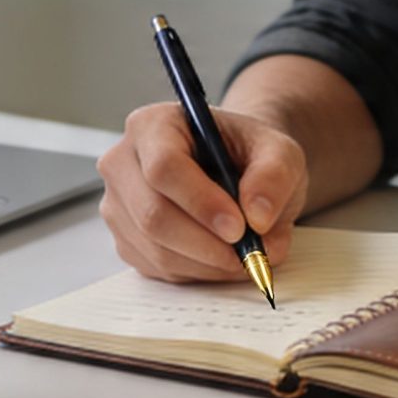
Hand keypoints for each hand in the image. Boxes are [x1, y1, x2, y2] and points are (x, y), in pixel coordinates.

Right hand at [97, 101, 309, 283]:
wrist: (238, 170)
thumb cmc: (249, 154)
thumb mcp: (278, 151)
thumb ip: (274, 175)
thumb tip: (257, 216)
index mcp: (154, 125)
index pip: (164, 166)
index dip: (200, 202)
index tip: (239, 227)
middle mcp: (124, 163)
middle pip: (154, 215)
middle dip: (207, 243)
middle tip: (250, 253)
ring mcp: (119, 205)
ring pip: (157, 249)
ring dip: (209, 262)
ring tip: (248, 254)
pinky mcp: (127, 240)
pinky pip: (159, 268)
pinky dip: (199, 272)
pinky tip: (224, 256)